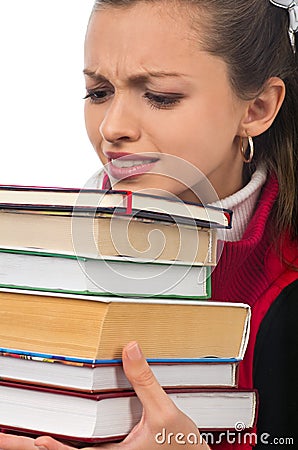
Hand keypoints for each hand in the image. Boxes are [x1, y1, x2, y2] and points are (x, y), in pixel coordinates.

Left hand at [0, 341, 209, 449]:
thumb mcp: (165, 411)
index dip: (45, 447)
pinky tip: (51, 440)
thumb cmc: (183, 447)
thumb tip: (130, 349)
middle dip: (28, 447)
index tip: (24, 437)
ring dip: (40, 447)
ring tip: (19, 438)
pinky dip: (60, 446)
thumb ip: (145, 381)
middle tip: (4, 437)